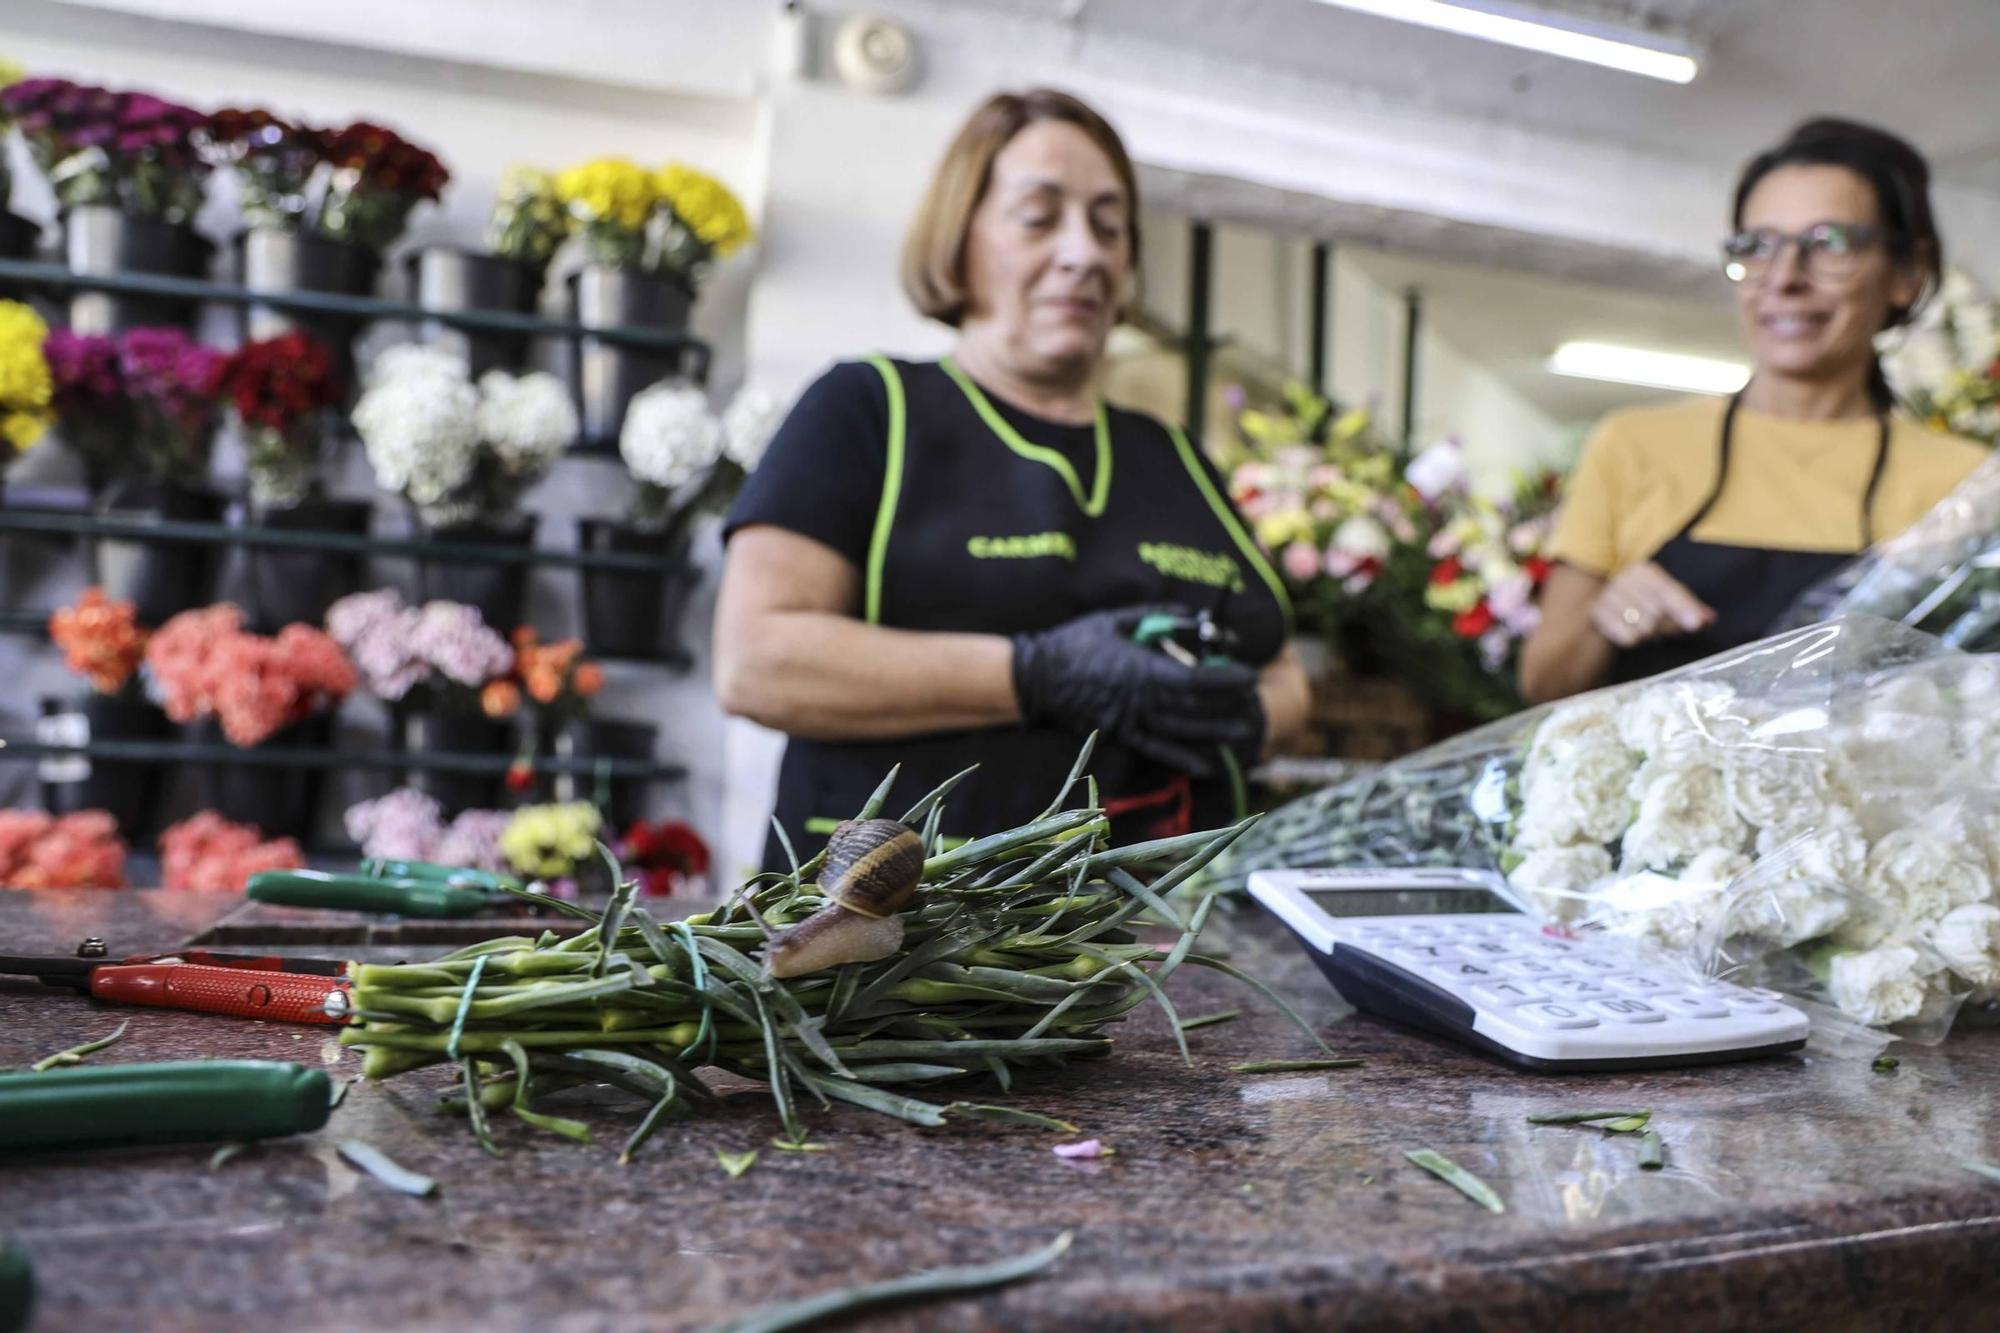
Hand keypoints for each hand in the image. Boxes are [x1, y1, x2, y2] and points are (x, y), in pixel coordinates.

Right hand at [1012, 606, 1260, 775]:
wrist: (1037, 676)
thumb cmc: (1076, 642)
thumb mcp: (1115, 619)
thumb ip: (1158, 615)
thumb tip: (1194, 616)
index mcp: (1141, 668)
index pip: (1195, 679)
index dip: (1226, 680)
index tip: (1249, 675)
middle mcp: (1140, 699)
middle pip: (1194, 708)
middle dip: (1228, 706)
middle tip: (1254, 702)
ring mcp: (1130, 722)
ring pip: (1181, 731)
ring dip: (1215, 733)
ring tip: (1243, 732)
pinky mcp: (1119, 736)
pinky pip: (1156, 750)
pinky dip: (1182, 759)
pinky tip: (1207, 766)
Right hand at [1590, 561, 1715, 648]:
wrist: (1602, 608)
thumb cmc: (1642, 603)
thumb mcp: (1667, 600)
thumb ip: (1690, 608)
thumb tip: (1708, 618)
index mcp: (1642, 570)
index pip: (1667, 592)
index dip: (1684, 608)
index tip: (1697, 624)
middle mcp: (1622, 579)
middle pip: (1657, 613)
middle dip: (1667, 626)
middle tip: (1665, 629)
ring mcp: (1607, 597)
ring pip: (1643, 627)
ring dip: (1650, 634)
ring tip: (1646, 629)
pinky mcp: (1596, 614)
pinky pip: (1627, 637)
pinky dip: (1633, 639)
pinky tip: (1631, 633)